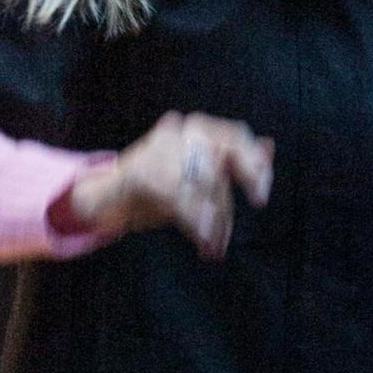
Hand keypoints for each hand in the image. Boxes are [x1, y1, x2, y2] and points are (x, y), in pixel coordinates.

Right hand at [69, 111, 273, 258]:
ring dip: (214, 220)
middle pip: (221, 156)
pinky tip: (202, 240)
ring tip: (215, 244)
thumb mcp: (201, 171)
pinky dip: (195, 224)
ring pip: (202, 185)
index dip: (253, 162)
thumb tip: (270, 147)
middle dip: (235, 190)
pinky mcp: (140, 173)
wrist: (102, 195)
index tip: (261, 194)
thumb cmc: (158, 183)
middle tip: (243, 218)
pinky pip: (181, 200)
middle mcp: (179, 131)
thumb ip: (234, 159)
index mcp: (194, 127)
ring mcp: (158, 150)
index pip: (235, 135)